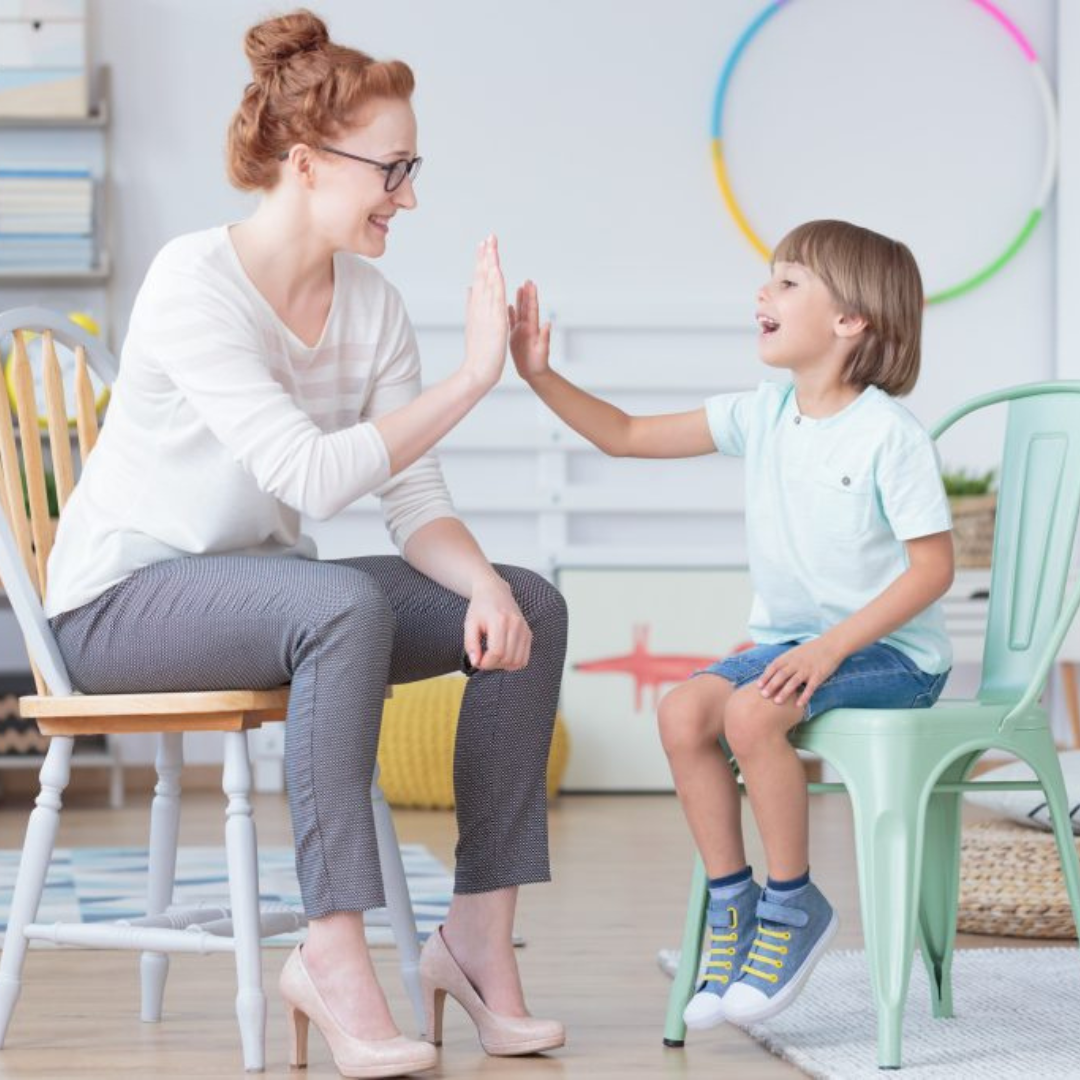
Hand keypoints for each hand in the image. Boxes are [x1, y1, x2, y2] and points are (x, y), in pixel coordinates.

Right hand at [462, 235, 507, 391]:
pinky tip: (497, 268)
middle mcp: (480, 306)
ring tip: (492, 244)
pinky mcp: (495, 320)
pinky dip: (496, 282)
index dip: (482, 261)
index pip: (480, 279)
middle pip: (482, 276)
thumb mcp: (474, 324)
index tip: (483, 245)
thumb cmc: (478, 353)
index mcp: (477, 307)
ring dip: (491, 262)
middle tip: (489, 237)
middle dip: (486, 255)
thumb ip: (472, 305)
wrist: (477, 371)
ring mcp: (486, 312)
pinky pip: (496, 297)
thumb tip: (469, 289)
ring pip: (488, 282)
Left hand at [463, 576, 531, 672]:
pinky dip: (514, 663)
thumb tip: (475, 662)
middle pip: (507, 658)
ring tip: (493, 657)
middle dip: (493, 665)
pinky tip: (503, 656)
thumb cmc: (480, 608)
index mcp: (500, 620)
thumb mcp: (469, 624)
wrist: (494, 592)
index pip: (497, 652)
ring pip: (518, 661)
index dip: (486, 663)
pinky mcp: (528, 633)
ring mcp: (524, 629)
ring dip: (504, 666)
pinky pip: (524, 658)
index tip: (477, 662)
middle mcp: (516, 625)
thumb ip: (471, 644)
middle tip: (483, 659)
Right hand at [508, 280, 551, 382]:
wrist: (533, 373)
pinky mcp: (514, 337)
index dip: (531, 297)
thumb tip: (548, 324)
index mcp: (533, 329)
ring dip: (518, 300)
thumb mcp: (542, 352)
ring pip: (519, 312)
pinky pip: (511, 322)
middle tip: (526, 280)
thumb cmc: (538, 364)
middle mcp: (527, 328)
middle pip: (526, 307)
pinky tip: (508, 305)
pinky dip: (510, 313)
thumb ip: (545, 338)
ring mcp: (520, 331)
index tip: (531, 284)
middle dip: (526, 294)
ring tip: (518, 288)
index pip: (532, 309)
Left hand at [757, 638, 844, 708]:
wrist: (831, 644)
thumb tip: (770, 672)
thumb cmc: (810, 650)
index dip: (766, 676)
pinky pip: (810, 687)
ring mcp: (807, 669)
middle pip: (781, 675)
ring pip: (794, 682)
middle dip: (771, 685)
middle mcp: (796, 663)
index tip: (758, 686)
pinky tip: (799, 705)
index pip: (774, 667)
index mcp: (789, 657)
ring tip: (777, 702)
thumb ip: (784, 662)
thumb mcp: (794, 652)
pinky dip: (804, 696)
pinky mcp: (818, 675)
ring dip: (785, 692)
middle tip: (763, 695)